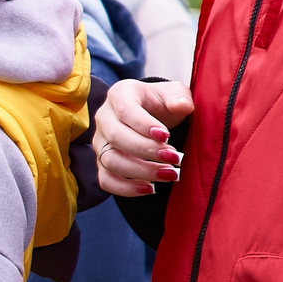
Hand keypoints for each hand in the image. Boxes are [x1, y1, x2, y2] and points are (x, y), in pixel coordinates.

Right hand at [93, 77, 194, 196]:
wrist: (153, 116)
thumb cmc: (162, 103)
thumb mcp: (174, 93)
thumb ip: (179, 97)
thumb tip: (182, 106)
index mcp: (120, 94)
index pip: (125, 110)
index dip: (143, 124)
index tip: (166, 136)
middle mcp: (104, 117)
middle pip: (115, 137)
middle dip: (146, 150)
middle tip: (174, 158)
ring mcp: (100, 142)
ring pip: (110, 160)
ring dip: (140, 171)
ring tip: (170, 174)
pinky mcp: (102, 162)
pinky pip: (106, 180)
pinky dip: (126, 188)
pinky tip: (151, 189)